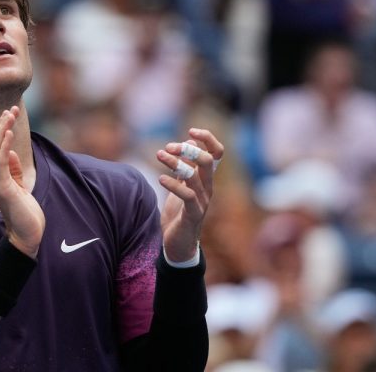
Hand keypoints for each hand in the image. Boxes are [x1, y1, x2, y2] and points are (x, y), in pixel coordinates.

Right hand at [0, 106, 44, 257]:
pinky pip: (0, 163)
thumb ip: (15, 171)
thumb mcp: (21, 188)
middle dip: (1, 125)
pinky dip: (3, 146)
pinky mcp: (3, 188)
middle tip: (11, 108)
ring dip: (2, 130)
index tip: (9, 114)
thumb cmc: (25, 214)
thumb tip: (12, 153)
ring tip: (9, 114)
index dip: (1, 130)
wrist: (27, 237)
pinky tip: (8, 132)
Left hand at [155, 128, 223, 261]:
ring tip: (158, 155)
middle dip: (188, 149)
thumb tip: (187, 142)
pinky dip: (173, 184)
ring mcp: (202, 201)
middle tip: (168, 147)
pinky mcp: (193, 214)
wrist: (178, 244)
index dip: (208, 139)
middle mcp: (208, 188)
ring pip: (193, 175)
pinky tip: (160, 179)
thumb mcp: (181, 185)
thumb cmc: (179, 213)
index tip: (191, 131)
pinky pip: (187, 195)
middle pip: (207, 161)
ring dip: (175, 163)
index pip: (217, 153)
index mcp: (206, 179)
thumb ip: (185, 166)